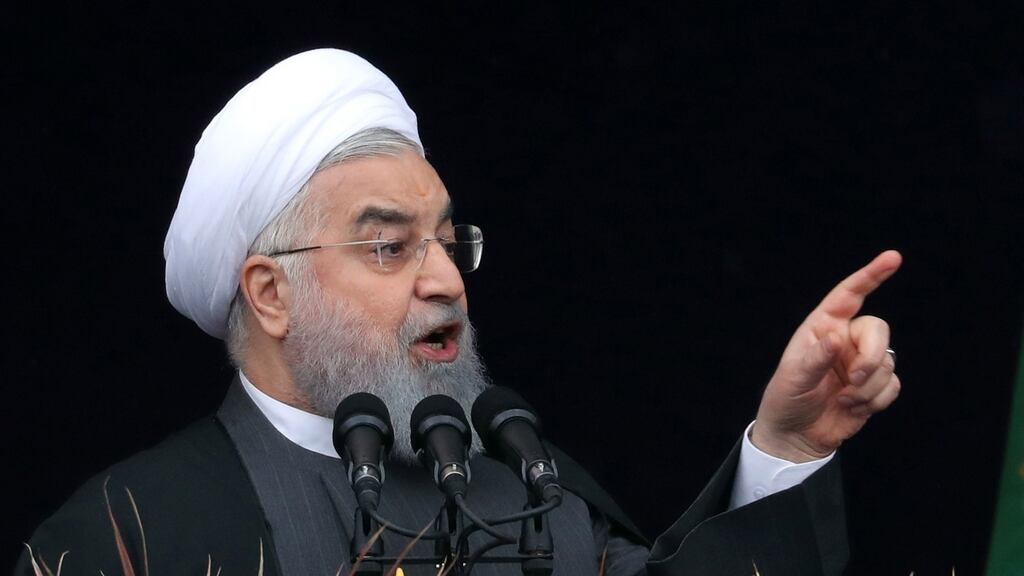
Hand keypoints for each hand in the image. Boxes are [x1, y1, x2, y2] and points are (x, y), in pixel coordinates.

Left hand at [752, 250, 901, 461]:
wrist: (796, 435)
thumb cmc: (787, 399)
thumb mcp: (793, 377)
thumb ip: (816, 358)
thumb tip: (837, 339)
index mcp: (822, 327)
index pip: (849, 295)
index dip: (871, 275)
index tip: (892, 258)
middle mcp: (845, 339)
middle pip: (878, 330)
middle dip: (872, 355)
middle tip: (854, 377)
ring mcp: (862, 362)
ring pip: (888, 362)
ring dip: (869, 386)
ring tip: (843, 398)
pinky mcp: (875, 386)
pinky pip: (893, 385)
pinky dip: (876, 400)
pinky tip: (853, 407)